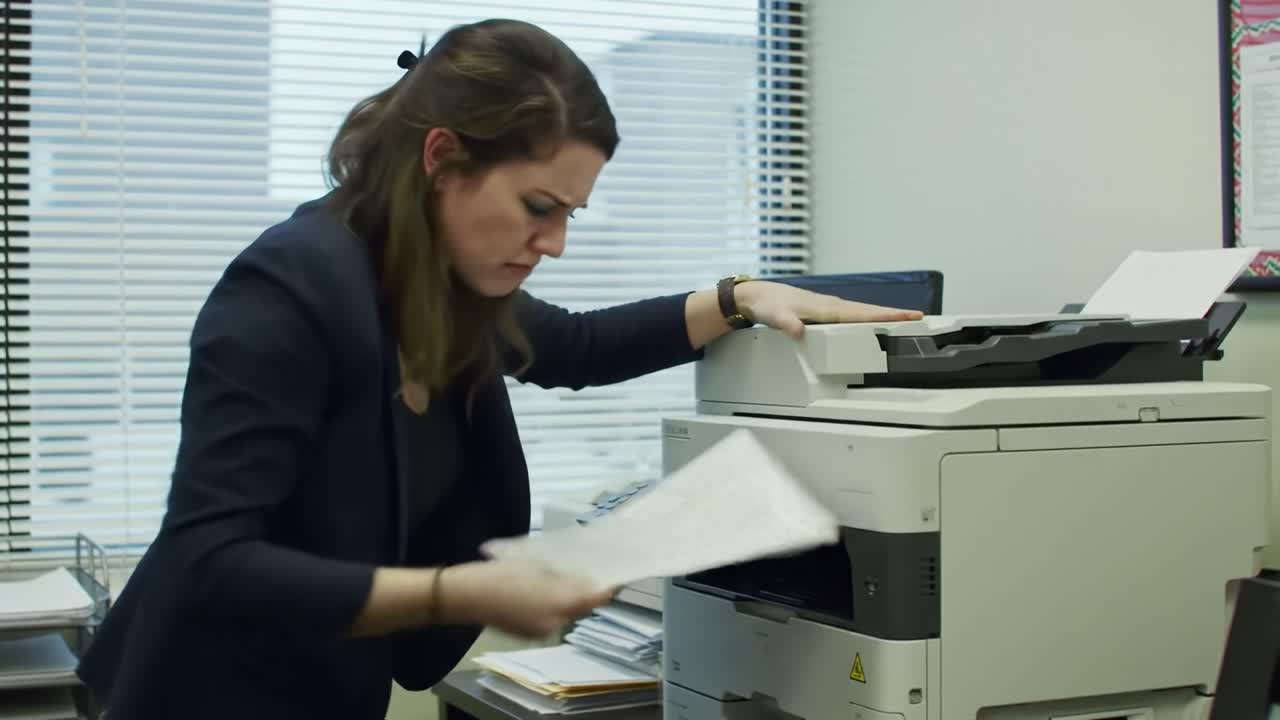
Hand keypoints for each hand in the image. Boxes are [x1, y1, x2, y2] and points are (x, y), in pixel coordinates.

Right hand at [441, 559, 614, 638]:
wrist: (465, 596)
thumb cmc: (501, 572)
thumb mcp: (538, 563)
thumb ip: (567, 573)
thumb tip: (588, 578)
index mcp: (562, 602)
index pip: (598, 596)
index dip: (608, 584)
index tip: (614, 573)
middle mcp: (557, 622)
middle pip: (582, 605)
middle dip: (583, 589)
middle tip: (580, 569)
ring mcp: (542, 632)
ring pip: (566, 612)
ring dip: (565, 597)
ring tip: (554, 577)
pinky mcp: (529, 635)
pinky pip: (550, 618)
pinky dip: (550, 605)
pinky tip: (537, 591)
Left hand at [736, 281, 923, 338]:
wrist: (757, 296)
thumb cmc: (769, 306)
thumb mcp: (777, 318)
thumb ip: (789, 324)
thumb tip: (799, 331)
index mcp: (826, 308)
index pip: (862, 314)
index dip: (885, 316)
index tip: (906, 315)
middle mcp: (832, 306)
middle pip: (869, 311)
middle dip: (894, 314)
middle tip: (919, 317)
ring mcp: (830, 308)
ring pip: (863, 313)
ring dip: (884, 315)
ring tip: (906, 320)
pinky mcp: (825, 312)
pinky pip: (853, 316)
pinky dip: (868, 318)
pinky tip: (874, 324)